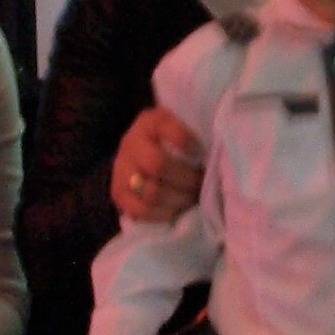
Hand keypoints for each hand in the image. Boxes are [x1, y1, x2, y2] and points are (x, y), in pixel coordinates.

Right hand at [111, 105, 205, 225]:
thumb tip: (217, 156)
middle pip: (158, 164)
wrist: (138, 157)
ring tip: (192, 198)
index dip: (185, 141)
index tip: (200, 153)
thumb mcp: (182, 127)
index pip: (163, 127)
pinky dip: (163, 213)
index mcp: (150, 122)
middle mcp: (131, 142)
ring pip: (151, 192)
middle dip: (187, 179)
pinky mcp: (118, 194)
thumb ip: (195, 133)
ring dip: (179, 199)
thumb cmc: (171, 143)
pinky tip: (176, 209)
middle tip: (201, 183)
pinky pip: (141, 210)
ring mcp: (121, 169)